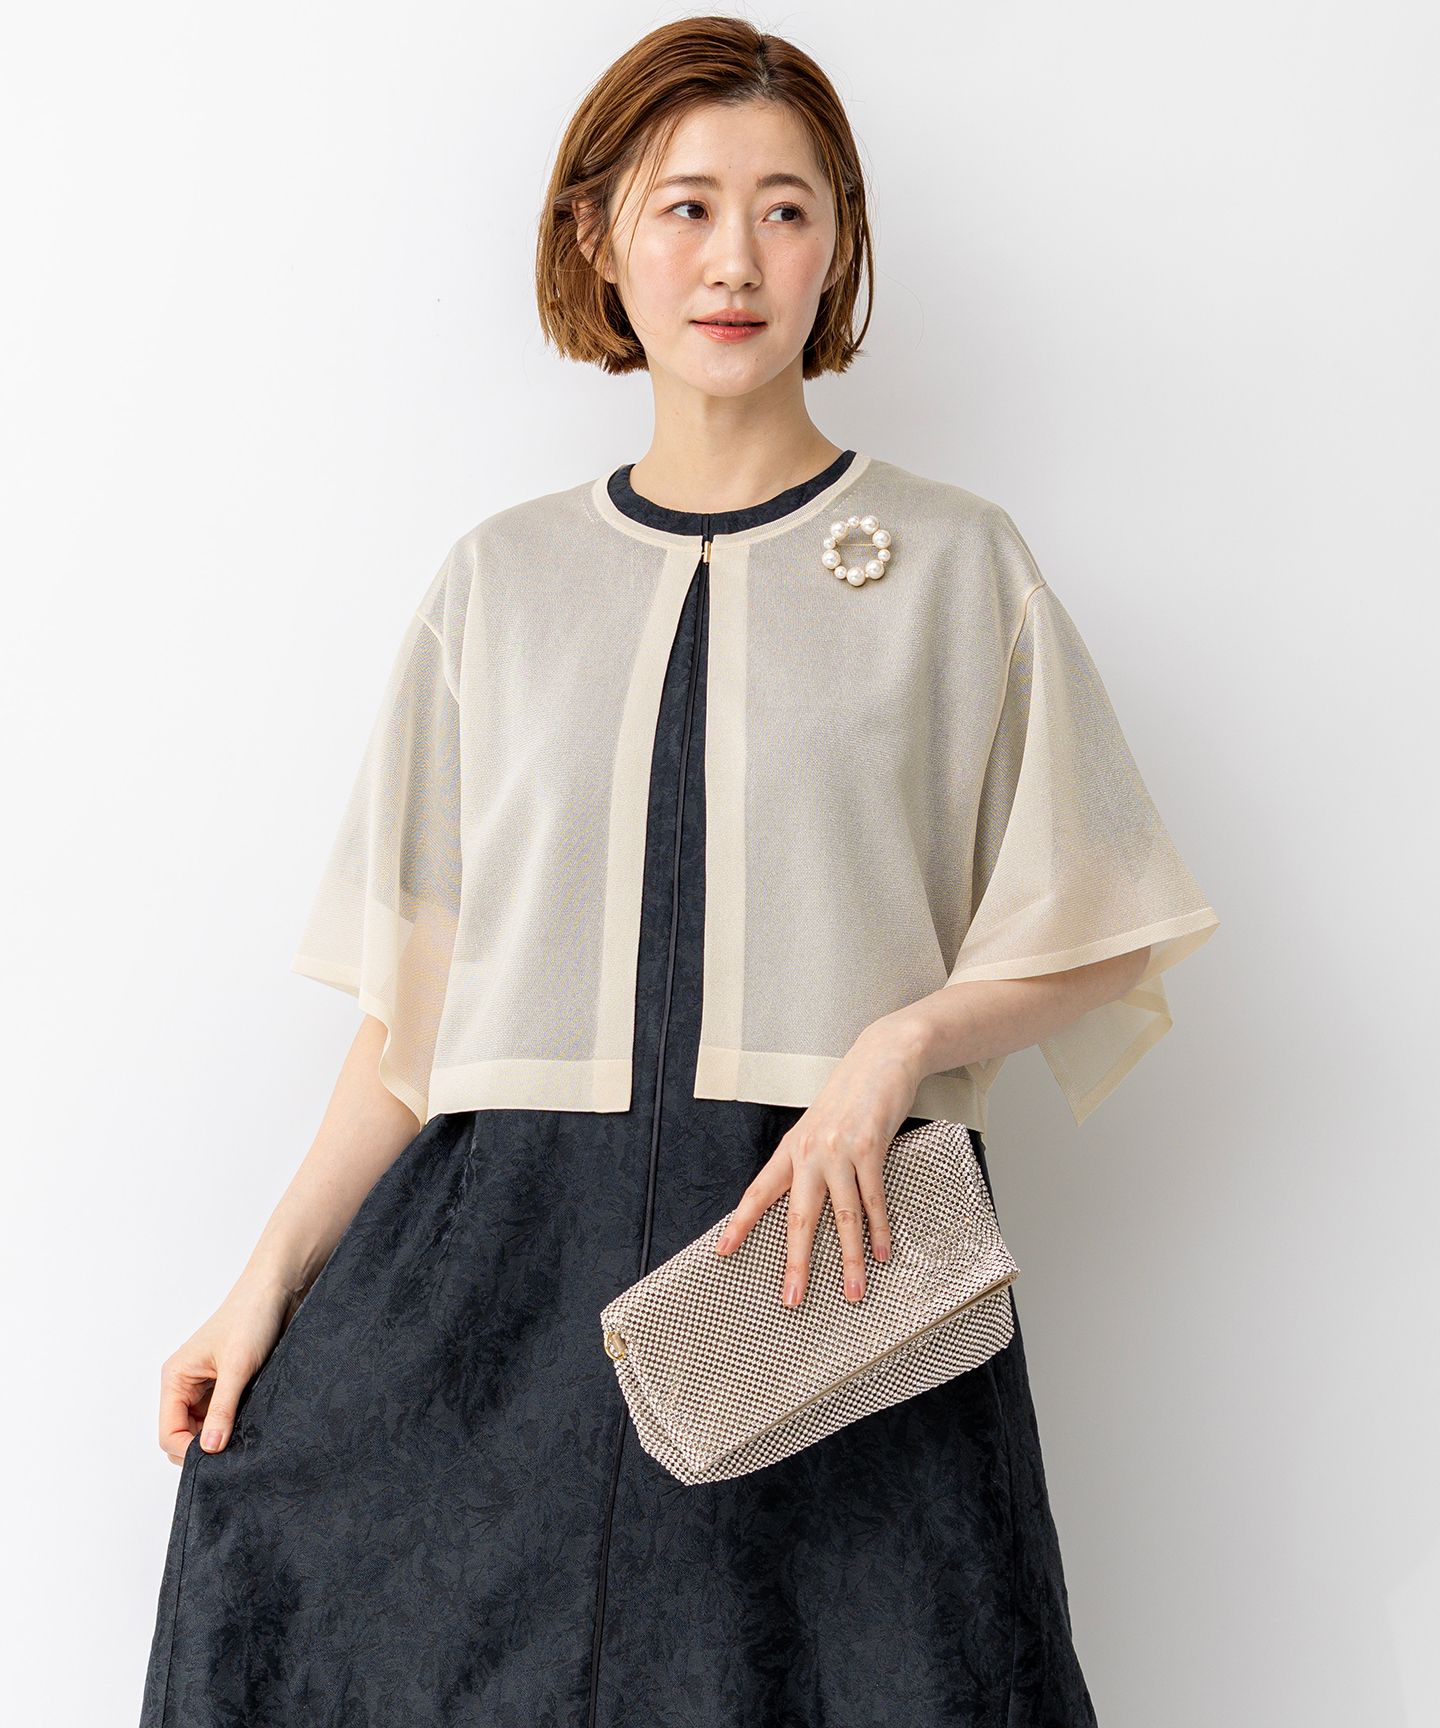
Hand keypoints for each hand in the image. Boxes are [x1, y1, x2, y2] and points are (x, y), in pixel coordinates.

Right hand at [156, 1275, 301, 1463]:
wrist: (276, 1291)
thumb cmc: (250, 1318)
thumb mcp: (237, 1368)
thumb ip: (222, 1410)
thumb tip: (209, 1449)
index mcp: (175, 1378)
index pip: (168, 1433)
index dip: (188, 1450)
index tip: (217, 1459)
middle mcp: (185, 1384)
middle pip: (182, 1435)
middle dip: (202, 1446)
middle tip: (233, 1451)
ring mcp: (205, 1386)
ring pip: (203, 1428)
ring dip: (220, 1435)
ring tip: (245, 1435)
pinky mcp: (226, 1385)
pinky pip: (222, 1416)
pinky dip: (232, 1424)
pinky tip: (251, 1423)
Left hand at [712, 1014, 928, 1306]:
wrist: (882, 1057)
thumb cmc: (849, 1095)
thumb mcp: (817, 1126)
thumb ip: (808, 1160)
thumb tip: (802, 1202)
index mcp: (792, 1148)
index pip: (759, 1192)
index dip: (741, 1223)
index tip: (723, 1250)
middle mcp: (811, 1152)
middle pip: (799, 1216)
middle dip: (796, 1262)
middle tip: (791, 1297)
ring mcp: (841, 1151)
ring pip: (843, 1217)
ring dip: (850, 1259)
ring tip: (853, 1291)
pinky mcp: (871, 1148)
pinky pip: (874, 1199)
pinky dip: (879, 1231)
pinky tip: (882, 1253)